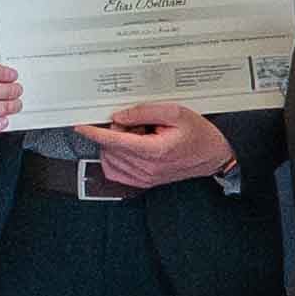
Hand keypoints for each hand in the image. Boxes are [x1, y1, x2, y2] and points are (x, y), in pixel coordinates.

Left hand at [77, 99, 230, 190]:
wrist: (213, 154)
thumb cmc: (198, 133)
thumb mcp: (175, 112)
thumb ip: (144, 112)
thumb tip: (119, 117)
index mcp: (154, 151)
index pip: (114, 141)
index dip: (95, 132)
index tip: (81, 126)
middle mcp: (147, 169)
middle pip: (111, 148)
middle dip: (116, 132)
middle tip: (137, 123)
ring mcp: (144, 179)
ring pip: (111, 159)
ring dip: (117, 145)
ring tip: (140, 135)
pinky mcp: (143, 183)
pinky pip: (116, 171)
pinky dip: (116, 157)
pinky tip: (132, 148)